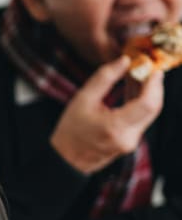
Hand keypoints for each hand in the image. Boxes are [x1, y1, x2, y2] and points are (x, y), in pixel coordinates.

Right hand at [50, 56, 163, 173]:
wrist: (67, 159)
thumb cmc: (71, 131)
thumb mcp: (83, 99)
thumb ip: (105, 77)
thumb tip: (124, 61)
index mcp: (115, 127)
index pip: (147, 104)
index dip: (154, 84)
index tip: (152, 68)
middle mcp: (127, 137)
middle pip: (153, 107)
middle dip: (153, 85)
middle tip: (145, 66)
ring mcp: (131, 142)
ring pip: (150, 113)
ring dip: (147, 92)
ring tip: (136, 74)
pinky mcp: (131, 142)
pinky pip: (142, 119)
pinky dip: (141, 102)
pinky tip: (133, 88)